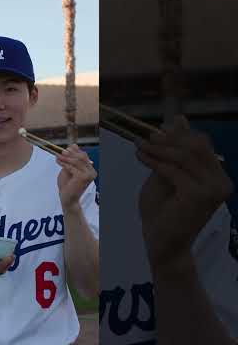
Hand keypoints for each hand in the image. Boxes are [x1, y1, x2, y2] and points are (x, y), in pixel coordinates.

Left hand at [56, 144, 96, 211]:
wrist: (67, 199)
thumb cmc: (67, 185)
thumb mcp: (68, 169)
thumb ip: (71, 158)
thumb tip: (74, 145)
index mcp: (90, 169)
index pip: (83, 156)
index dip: (74, 151)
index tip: (64, 149)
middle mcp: (92, 172)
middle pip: (82, 157)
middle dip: (70, 153)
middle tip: (61, 152)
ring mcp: (89, 175)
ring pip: (77, 161)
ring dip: (66, 158)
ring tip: (57, 157)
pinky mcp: (83, 177)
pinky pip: (72, 167)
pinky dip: (64, 164)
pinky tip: (58, 162)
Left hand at [135, 116, 232, 273]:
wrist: (161, 243)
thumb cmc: (162, 211)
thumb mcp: (166, 175)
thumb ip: (172, 151)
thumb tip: (178, 119)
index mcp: (217, 177)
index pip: (200, 144)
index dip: (177, 135)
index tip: (154, 132)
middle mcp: (221, 182)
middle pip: (195, 146)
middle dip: (167, 140)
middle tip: (145, 138)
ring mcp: (213, 189)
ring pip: (183, 156)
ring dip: (158, 149)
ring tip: (139, 146)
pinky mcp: (199, 195)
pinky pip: (173, 170)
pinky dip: (154, 161)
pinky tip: (141, 157)